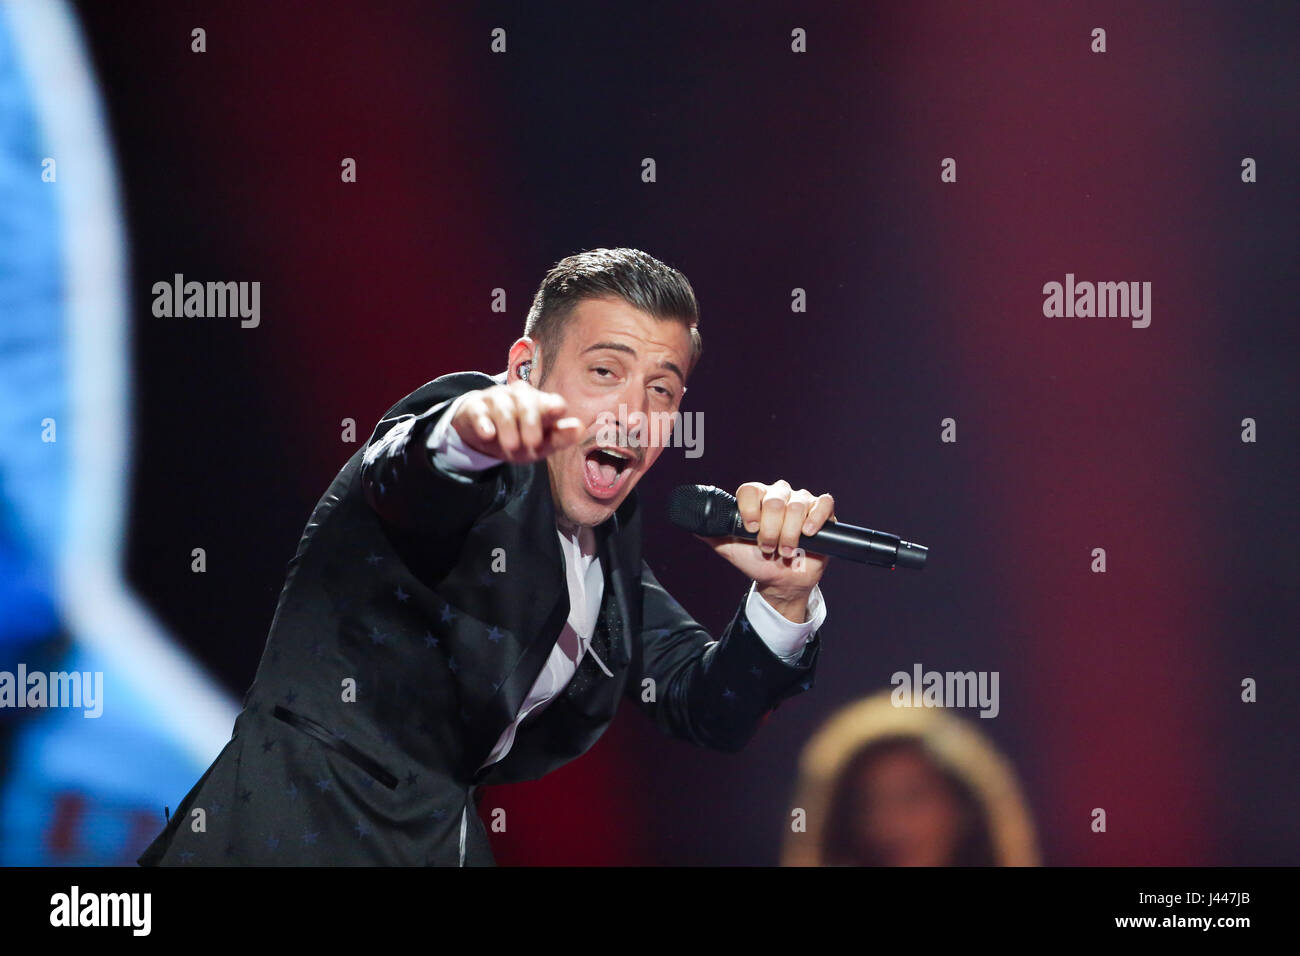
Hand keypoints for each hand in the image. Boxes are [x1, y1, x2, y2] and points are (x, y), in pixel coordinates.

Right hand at [451, 381, 583, 462]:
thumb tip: (581, 428)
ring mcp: (496, 399)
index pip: (550, 402)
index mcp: (541, 404)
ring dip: (508, 426)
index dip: (553, 407)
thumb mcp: (540, 443)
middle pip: (527, 402)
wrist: (482, 432)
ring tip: (512, 446)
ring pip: (503, 407)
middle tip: (532, 443)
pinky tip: (488, 433)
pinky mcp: (475, 407)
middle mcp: (519, 397)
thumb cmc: (519, 436)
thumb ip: (559, 437)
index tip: (557, 411)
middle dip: (530, 421)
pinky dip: (483, 423)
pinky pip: (479, 412)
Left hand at [695, 480, 835, 622]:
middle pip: (774, 501)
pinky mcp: (823, 513)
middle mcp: (779, 495)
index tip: (749, 530)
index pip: (750, 489)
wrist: (780, 581)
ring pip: (797, 507)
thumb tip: (692, 524)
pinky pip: (823, 504)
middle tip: (768, 548)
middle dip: (770, 531)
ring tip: (785, 551)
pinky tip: (808, 534)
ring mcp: (802, 502)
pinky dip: (815, 519)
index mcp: (757, 497)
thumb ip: (712, 533)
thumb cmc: (756, 561)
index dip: (749, 509)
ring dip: (789, 534)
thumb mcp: (729, 548)